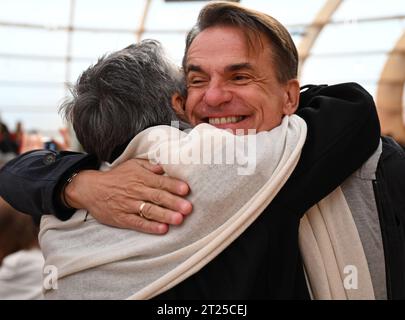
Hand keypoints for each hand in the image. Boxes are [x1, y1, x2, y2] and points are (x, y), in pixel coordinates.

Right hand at [64, 159, 191, 233]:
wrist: (91, 189)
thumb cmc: (118, 176)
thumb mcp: (133, 165)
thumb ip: (150, 166)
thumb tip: (166, 167)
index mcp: (140, 177)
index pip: (160, 181)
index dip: (173, 185)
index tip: (186, 189)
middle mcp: (136, 191)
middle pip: (157, 197)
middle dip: (174, 202)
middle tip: (188, 207)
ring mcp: (128, 205)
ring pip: (149, 211)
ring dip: (165, 215)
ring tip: (179, 219)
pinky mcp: (122, 218)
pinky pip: (137, 223)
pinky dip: (150, 227)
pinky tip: (162, 229)